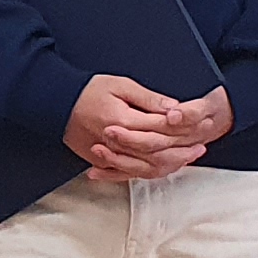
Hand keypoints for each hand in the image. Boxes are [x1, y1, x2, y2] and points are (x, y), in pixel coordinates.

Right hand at [70, 75, 210, 182]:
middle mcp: (117, 142)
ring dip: (170, 163)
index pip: (161, 127)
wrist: (56, 104)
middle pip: (158, 151)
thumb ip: (148, 99)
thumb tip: (173, 109)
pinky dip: (148, 172)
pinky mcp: (102, 161)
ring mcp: (109, 155)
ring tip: (188, 159)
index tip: (202, 123)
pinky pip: (130, 172)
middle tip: (202, 146)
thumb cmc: (87, 91)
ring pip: (147, 166)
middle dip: (183, 148)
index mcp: (123, 120)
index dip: (185, 127)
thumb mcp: (120, 85)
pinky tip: (161, 169)